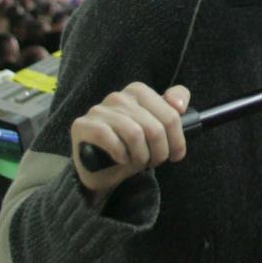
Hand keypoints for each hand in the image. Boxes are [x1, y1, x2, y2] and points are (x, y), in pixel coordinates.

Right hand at [70, 82, 190, 193]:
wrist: (100, 170)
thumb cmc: (131, 148)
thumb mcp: (156, 129)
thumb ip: (172, 112)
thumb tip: (179, 106)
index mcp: (138, 91)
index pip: (170, 113)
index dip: (177, 138)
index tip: (176, 154)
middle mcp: (118, 97)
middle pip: (155, 127)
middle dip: (161, 151)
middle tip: (156, 162)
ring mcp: (99, 110)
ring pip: (135, 133)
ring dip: (142, 156)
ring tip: (140, 162)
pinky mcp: (82, 125)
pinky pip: (110, 139)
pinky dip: (121, 154)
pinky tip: (122, 159)